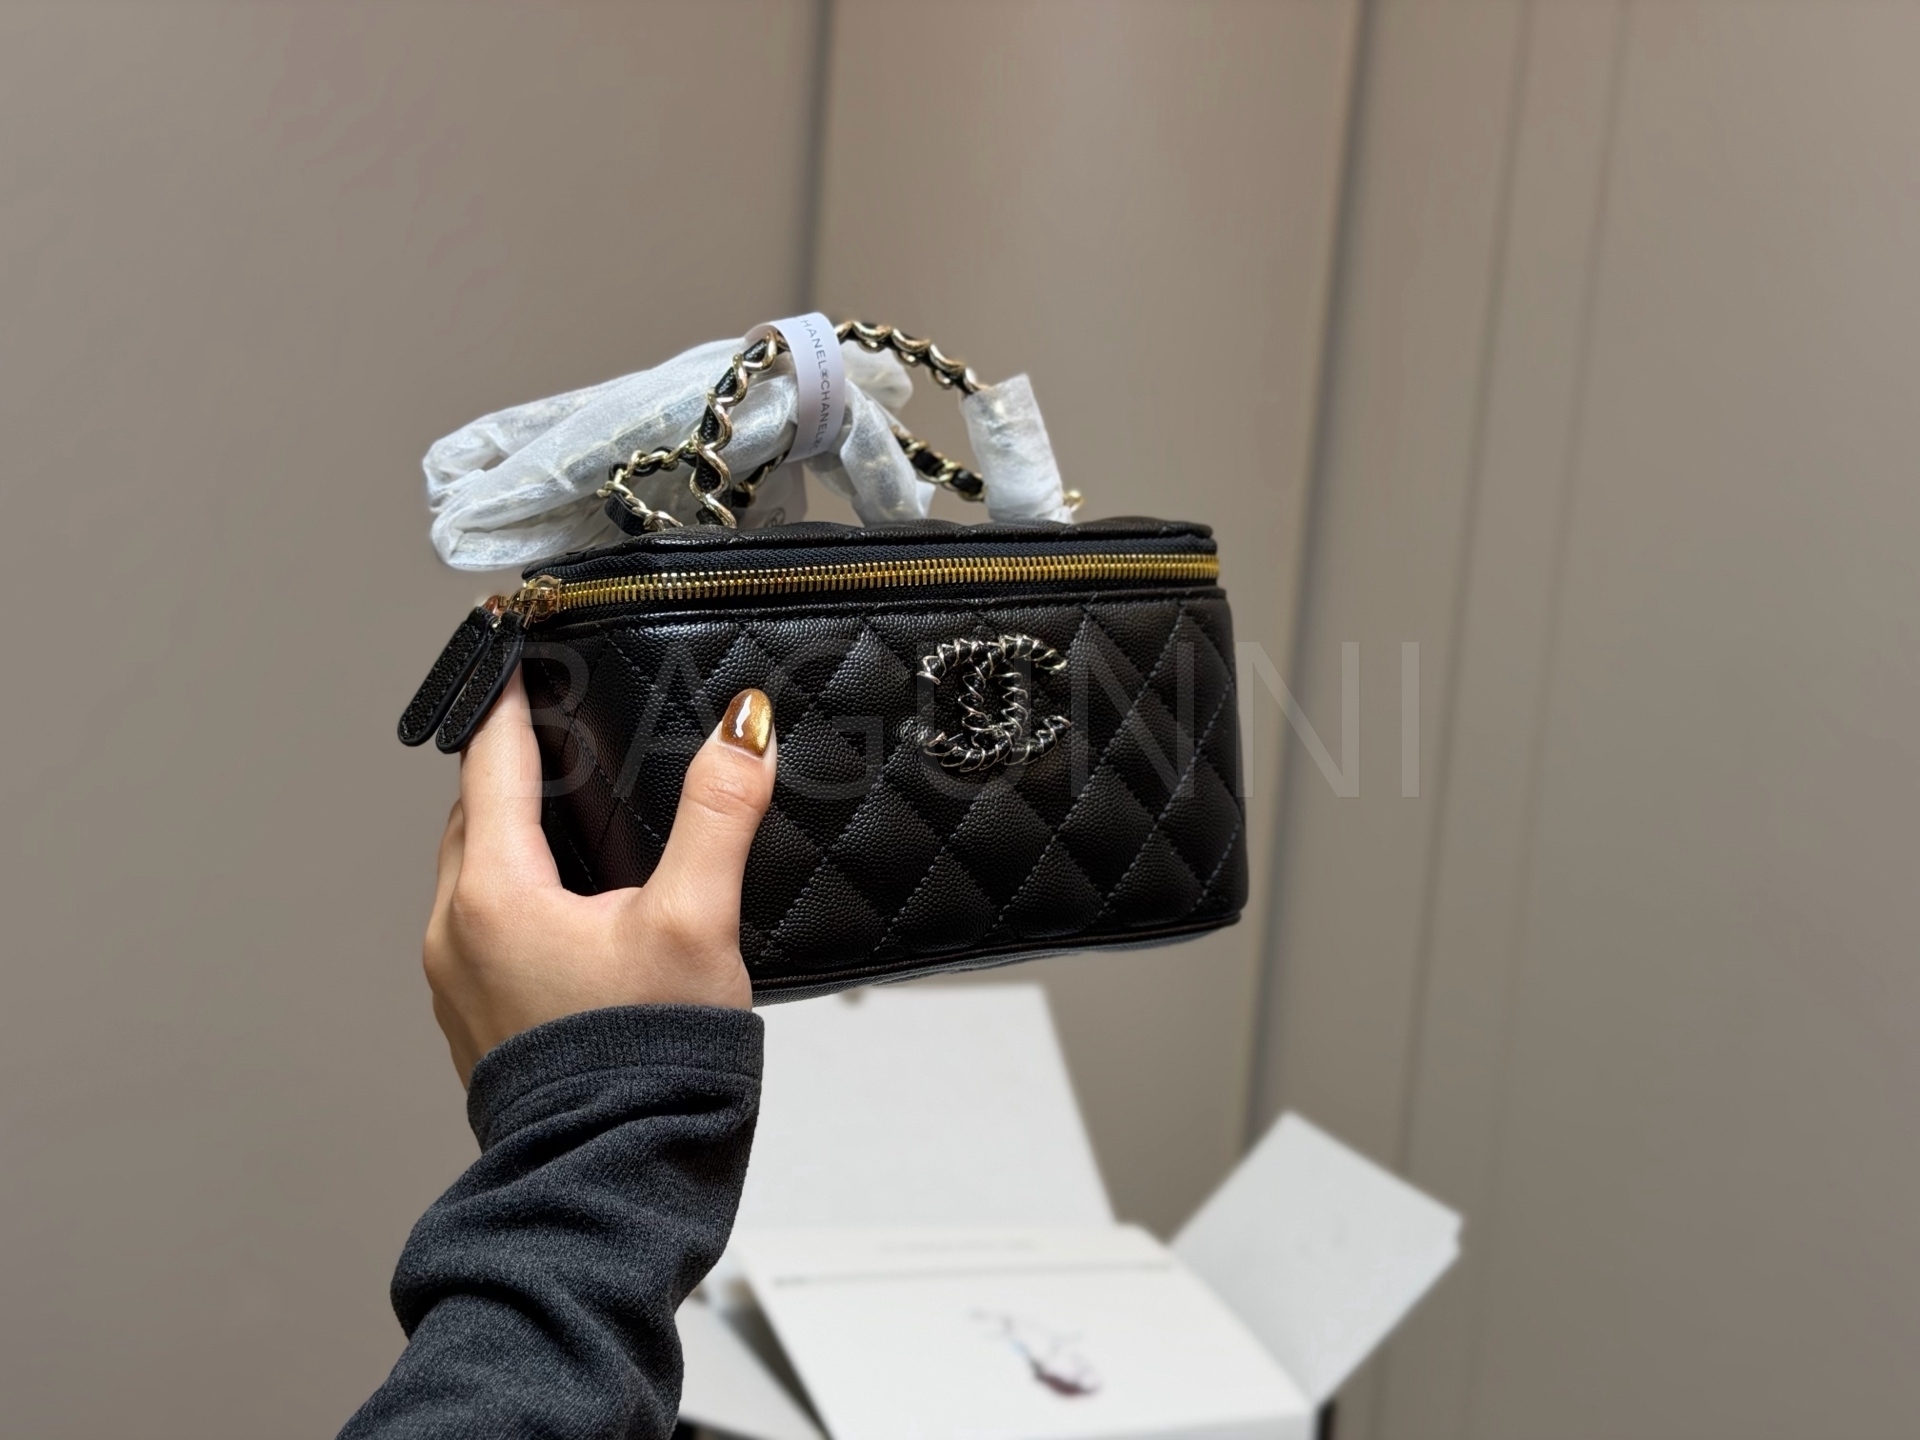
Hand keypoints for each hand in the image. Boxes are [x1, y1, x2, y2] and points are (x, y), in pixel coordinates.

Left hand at [424, 673, 775, 1084]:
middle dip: (509, 766)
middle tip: (555, 727)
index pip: (489, 763)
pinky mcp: (476, 1018)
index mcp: (496, 894)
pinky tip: (569, 901)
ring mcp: (457, 980)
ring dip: (509, 831)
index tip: (514, 654)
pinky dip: (513, 889)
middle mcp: (457, 932)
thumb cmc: (648, 1060)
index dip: (506, 701)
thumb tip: (743, 727)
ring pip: (472, 871)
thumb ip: (719, 814)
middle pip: (472, 815)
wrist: (616, 1177)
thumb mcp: (696, 922)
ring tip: (568, 808)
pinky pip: (481, 924)